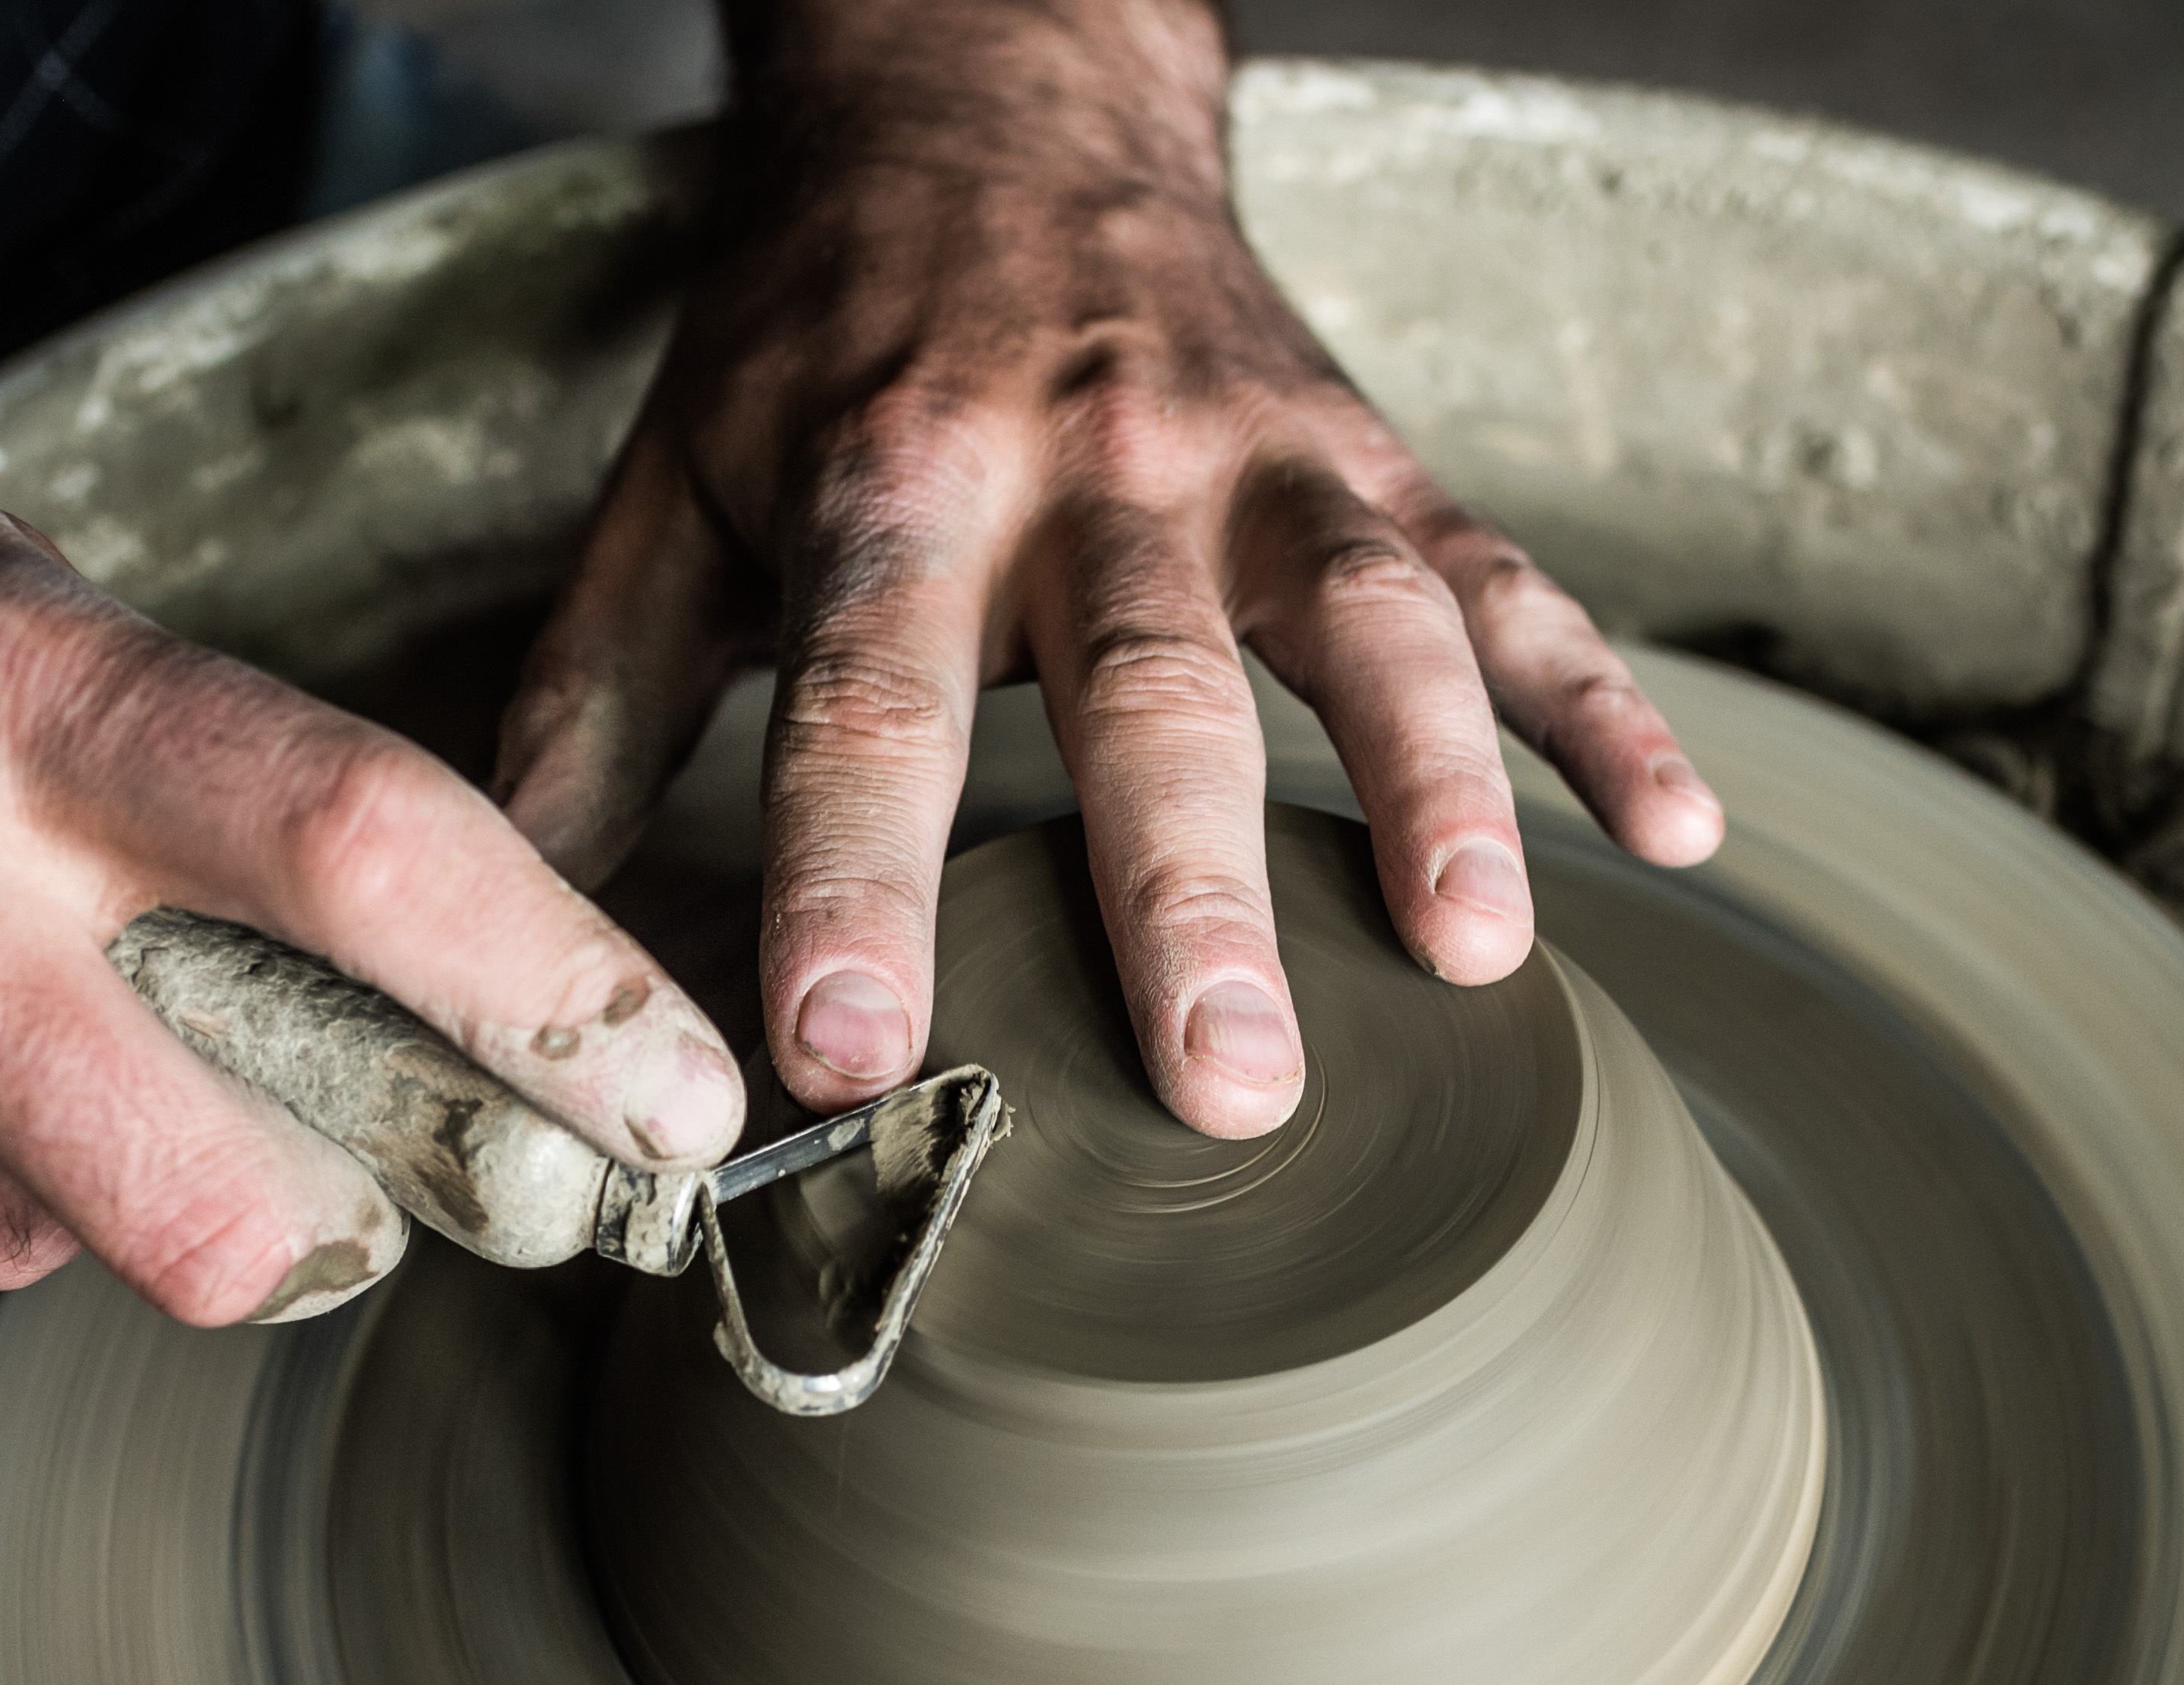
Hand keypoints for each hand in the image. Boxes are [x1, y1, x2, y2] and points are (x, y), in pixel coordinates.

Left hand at [493, 0, 1725, 1141]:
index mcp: (889, 486)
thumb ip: (595, 714)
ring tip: (1472, 956)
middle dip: (1189, 896)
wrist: (989, 90)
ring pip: (1362, 625)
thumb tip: (507, 939)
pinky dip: (1600, 701)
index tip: (843, 1050)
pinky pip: (1506, 577)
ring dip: (1434, 790)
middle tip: (1231, 1086)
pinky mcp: (1369, 455)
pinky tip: (1676, 830)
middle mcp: (1085, 463)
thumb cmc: (819, 343)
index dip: (850, 878)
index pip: (864, 705)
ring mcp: (1252, 456)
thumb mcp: (673, 493)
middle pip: (1145, 694)